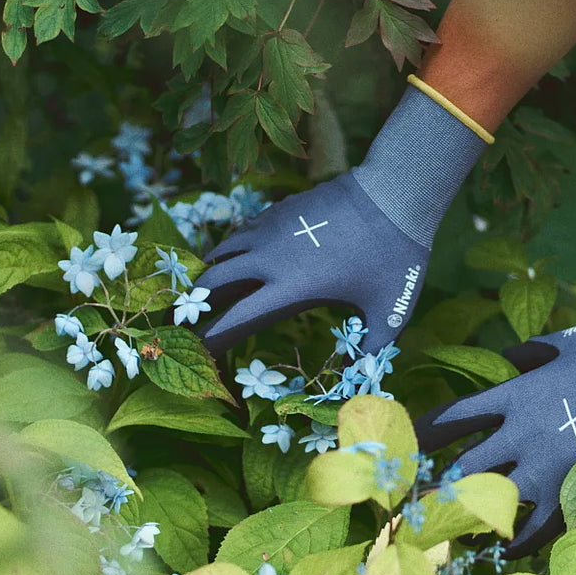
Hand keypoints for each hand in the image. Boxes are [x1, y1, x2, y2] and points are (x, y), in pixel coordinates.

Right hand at [195, 79, 488, 353]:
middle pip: (214, 281)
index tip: (194, 351)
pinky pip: (241, 233)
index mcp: (291, 287)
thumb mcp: (390, 313)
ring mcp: (271, 228)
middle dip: (194, 304)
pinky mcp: (279, 209)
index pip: (236, 318)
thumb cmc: (395, 257)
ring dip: (208, 273)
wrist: (395, 193)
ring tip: (200, 292)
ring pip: (222, 251)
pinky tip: (234, 259)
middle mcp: (270, 257)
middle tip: (180, 322)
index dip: (211, 337)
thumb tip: (358, 381)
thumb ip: (371, 352)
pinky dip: (230, 249)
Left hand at [413, 320, 575, 554]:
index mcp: (516, 396)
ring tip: (447, 536)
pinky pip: (535, 531)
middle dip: (432, 489)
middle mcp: (521, 436)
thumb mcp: (570, 342)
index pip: (453, 419)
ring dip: (466, 523)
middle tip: (411, 505)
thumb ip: (533, 352)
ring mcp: (545, 470)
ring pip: (489, 506)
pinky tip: (504, 551)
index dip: (422, 435)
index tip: (403, 447)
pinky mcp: (572, 496)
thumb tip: (512, 357)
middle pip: (460, 470)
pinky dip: (516, 544)